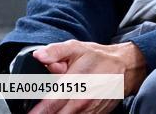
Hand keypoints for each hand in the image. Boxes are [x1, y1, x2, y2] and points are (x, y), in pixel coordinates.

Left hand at [27, 40, 145, 112]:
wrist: (127, 67)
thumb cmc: (99, 58)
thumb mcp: (77, 48)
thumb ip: (55, 52)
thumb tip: (38, 55)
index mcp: (75, 83)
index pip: (49, 105)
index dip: (36, 112)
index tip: (28, 112)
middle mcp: (82, 101)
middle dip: (44, 112)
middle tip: (38, 108)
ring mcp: (90, 111)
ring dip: (58, 112)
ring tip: (52, 105)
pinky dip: (69, 113)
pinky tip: (66, 107)